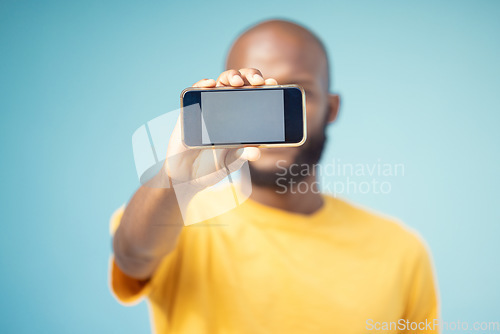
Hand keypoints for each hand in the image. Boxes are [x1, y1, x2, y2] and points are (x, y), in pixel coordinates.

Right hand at [164, 68, 277, 190]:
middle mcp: (227, 108)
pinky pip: (197, 90)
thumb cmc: (212, 167)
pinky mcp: (191, 110)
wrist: (187, 176)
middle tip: (257, 82)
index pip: (255, 95)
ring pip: (221, 81)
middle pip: (241, 82)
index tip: (272, 85)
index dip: (264, 87)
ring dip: (230, 76)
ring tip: (237, 82)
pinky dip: (203, 84)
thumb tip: (256, 152)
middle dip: (250, 76)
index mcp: (241, 118)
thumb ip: (243, 155)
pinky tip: (210, 84)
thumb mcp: (231, 162)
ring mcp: (209, 106)